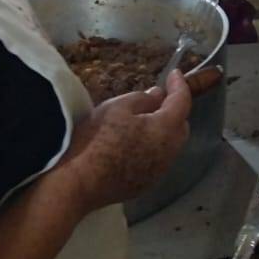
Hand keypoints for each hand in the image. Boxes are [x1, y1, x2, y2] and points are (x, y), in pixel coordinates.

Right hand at [50, 68, 213, 214]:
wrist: (77, 185)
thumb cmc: (96, 140)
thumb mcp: (117, 107)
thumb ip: (143, 99)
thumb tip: (158, 96)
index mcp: (166, 129)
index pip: (182, 102)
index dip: (179, 85)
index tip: (175, 73)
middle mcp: (169, 153)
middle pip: (181, 126)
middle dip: (173, 110)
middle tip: (156, 100)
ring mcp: (158, 172)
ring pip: (170, 146)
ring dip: (163, 131)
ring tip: (143, 122)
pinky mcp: (145, 185)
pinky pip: (157, 161)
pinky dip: (152, 148)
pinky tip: (133, 145)